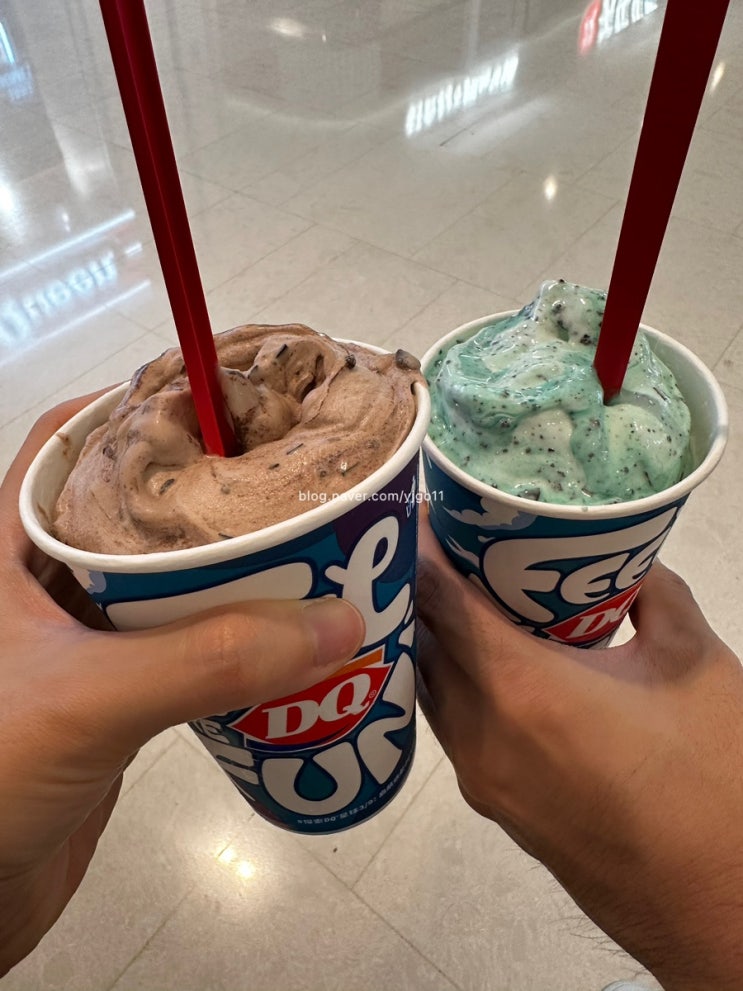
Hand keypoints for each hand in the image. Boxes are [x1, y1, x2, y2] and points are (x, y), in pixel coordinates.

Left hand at [0, 396, 364, 975]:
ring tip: (310, 551)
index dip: (146, 404)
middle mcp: (44, 577)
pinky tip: (284, 636)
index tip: (232, 400)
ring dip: (231, 570)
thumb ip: (210, 658)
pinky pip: (179, 644)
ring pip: (165, 579)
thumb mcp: (88, 697)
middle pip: (136, 506)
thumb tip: (340, 622)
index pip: (74, 438)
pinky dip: (229, 636)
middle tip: (294, 481)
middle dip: (212, 492)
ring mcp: (80, 637)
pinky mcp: (111, 692)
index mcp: (8, 543)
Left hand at [416, 519, 742, 990]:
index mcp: (521, 689)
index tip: (426, 510)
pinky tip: (489, 662)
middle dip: (424, 587)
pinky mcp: (495, 808)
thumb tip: (628, 567)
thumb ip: (655, 598)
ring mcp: (480, 779)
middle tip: (449, 544)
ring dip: (435, 638)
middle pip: (423, 640)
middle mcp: (479, 735)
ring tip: (465, 595)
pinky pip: (452, 725)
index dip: (423, 548)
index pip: (438, 599)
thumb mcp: (695, 666)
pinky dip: (455, 683)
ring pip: (432, 687)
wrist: (725, 908)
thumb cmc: (715, 781)